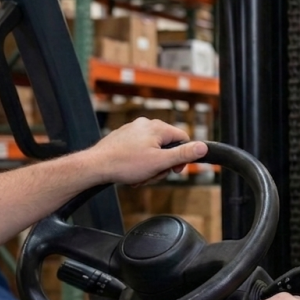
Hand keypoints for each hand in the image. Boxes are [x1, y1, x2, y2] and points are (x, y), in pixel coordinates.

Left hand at [87, 118, 207, 185]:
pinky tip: (130, 172)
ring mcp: (133, 130)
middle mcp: (146, 124)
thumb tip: (203, 147)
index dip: (182, 157)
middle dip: (162, 164)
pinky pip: (139, 150)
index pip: (183, 139)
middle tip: (152, 175)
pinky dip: (138, 162)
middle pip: (167, 146)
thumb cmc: (125, 164)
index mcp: (158, 127)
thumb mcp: (160, 162)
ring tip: (139, 175)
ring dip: (150, 166)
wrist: (96, 166)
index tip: (173, 170)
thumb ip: (183, 154)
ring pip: (153, 150)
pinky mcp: (123, 137)